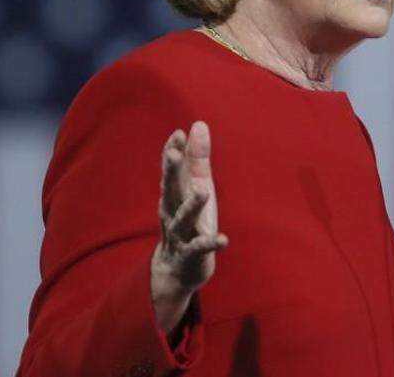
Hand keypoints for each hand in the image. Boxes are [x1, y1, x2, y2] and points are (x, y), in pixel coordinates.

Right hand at [150, 121, 228, 333]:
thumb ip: (197, 158)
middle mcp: (172, 211)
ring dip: (192, 205)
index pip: (171, 170)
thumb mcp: (196, 186)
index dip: (172, 153)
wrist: (177, 268)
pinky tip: (222, 239)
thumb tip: (198, 124)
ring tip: (203, 191)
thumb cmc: (191, 219)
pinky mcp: (192, 255)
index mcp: (174, 193)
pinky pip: (199, 248)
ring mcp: (181, 234)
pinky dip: (209, 243)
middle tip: (175, 154)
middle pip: (171, 190)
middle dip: (172, 172)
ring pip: (183, 218)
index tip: (177, 134)